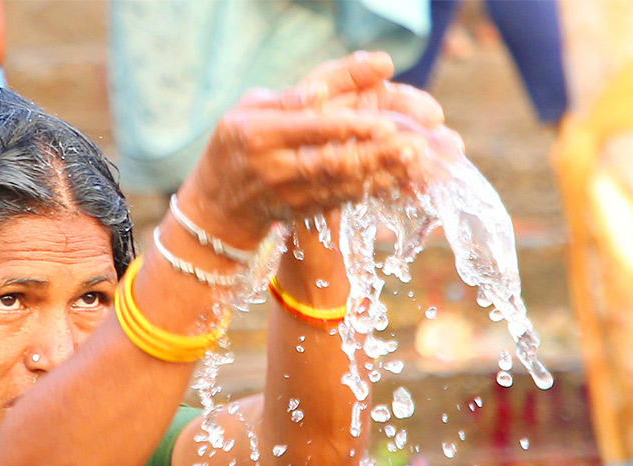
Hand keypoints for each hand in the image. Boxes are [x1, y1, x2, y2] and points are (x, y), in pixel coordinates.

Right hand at [180, 53, 447, 244]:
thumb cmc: (237, 143)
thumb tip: (331, 86)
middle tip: (414, 146)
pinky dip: (371, 190)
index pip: (310, 129)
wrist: (216, 206)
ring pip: (341, 185)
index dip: (350, 128)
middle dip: (375, 155)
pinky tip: (397, 179)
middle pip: (331, 162)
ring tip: (416, 162)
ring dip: (382, 175)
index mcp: (259, 135)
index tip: (386, 123)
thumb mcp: (252, 107)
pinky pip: (340, 201)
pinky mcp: (301, 214)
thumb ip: (296, 93)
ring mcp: (287, 196)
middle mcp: (273, 169)